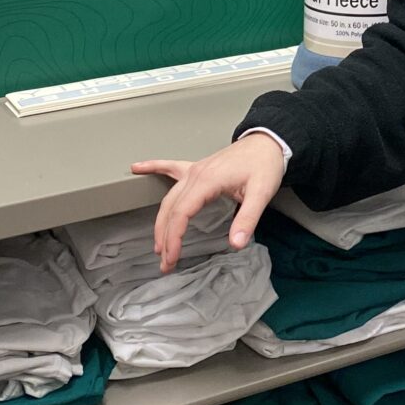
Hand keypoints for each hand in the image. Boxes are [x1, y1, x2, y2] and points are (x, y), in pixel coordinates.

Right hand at [131, 130, 286, 271]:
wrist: (267, 143)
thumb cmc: (264, 165)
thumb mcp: (261, 194)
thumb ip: (247, 219)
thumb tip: (236, 244)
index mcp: (208, 181)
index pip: (181, 214)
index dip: (174, 238)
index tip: (172, 257)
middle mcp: (196, 175)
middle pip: (171, 209)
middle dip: (165, 238)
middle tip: (165, 262)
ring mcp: (194, 170)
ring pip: (169, 198)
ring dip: (160, 221)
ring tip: (157, 244)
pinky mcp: (197, 168)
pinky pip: (169, 167)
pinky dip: (152, 167)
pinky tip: (137, 168)